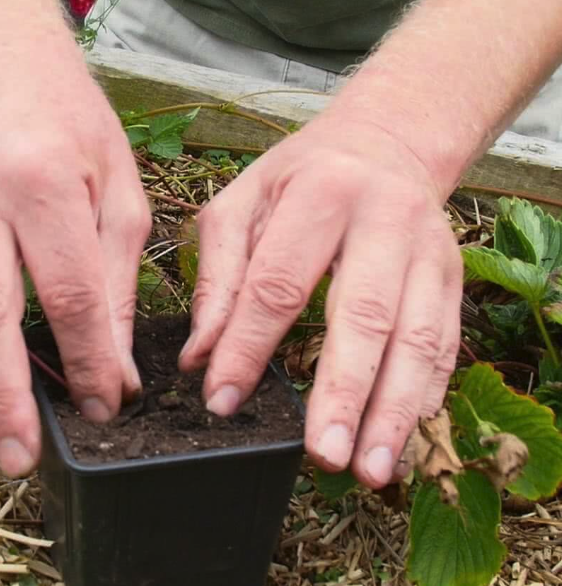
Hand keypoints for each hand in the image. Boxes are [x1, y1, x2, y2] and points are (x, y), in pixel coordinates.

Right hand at [0, 35, 149, 477]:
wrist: (6, 75)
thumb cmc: (74, 133)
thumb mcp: (120, 197)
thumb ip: (116, 284)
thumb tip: (115, 375)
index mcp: (43, 183)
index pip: (69, 296)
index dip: (87, 363)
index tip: (99, 407)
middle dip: (2, 398)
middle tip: (18, 455)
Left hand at [179, 118, 462, 488]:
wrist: (384, 144)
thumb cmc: (299, 178)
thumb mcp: (241, 204)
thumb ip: (219, 276)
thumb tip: (199, 355)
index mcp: (321, 194)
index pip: (278, 283)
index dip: (248, 346)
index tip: (222, 401)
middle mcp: (384, 221)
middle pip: (363, 315)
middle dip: (342, 392)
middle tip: (321, 455)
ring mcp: (428, 251)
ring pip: (417, 338)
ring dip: (393, 410)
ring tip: (369, 469)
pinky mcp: (452, 277)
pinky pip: (445, 343)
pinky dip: (425, 394)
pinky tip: (403, 436)